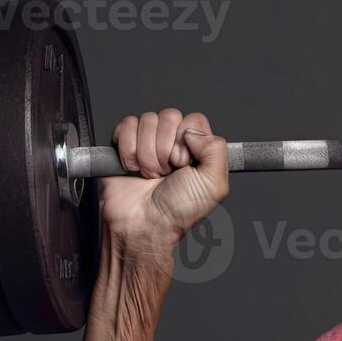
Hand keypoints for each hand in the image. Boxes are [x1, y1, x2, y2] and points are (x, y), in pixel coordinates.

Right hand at [99, 109, 229, 251]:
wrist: (143, 225)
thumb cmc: (177, 211)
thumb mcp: (214, 185)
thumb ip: (217, 149)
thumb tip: (192, 131)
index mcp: (197, 148)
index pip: (194, 120)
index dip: (187, 141)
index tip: (183, 164)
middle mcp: (173, 142)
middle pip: (170, 116)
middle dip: (165, 148)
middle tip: (166, 172)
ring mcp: (148, 141)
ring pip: (147, 120)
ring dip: (147, 153)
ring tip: (150, 175)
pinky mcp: (124, 143)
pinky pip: (126, 125)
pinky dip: (129, 150)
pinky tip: (133, 169)